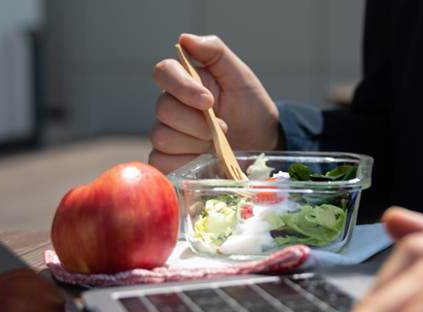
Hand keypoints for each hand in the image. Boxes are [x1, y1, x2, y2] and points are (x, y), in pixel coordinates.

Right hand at [150, 34, 281, 173]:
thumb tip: (185, 39)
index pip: (164, 73)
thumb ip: (216, 54)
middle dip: (197, 123)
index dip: (182, 87)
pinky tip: (204, 159)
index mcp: (186, 81)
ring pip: (161, 136)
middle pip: (163, 109)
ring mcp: (169, 133)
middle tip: (225, 128)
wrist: (262, 143)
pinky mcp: (170, 159)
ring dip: (194, 142)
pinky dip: (183, 162)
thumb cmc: (251, 108)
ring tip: (217, 144)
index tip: (209, 101)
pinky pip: (160, 161)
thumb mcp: (241, 77)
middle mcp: (172, 105)